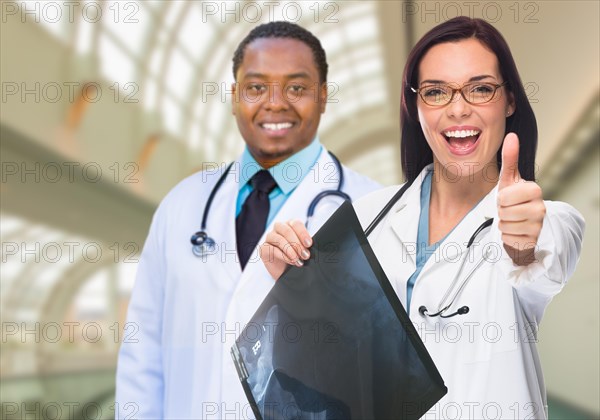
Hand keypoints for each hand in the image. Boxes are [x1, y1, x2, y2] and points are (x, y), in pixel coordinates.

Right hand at [260, 220, 312, 279]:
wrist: (286, 272)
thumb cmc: (296, 257)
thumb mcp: (304, 249)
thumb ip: (306, 244)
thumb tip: (311, 245)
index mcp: (290, 225)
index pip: (295, 223)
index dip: (303, 233)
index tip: (309, 244)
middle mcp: (279, 228)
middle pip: (287, 231)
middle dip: (297, 244)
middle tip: (305, 255)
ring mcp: (270, 237)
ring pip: (279, 240)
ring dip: (290, 251)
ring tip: (298, 260)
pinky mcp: (263, 248)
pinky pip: (272, 249)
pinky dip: (283, 256)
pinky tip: (290, 261)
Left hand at [497, 133, 545, 264]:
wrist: (520, 224)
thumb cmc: (513, 199)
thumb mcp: (508, 179)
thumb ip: (510, 158)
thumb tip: (511, 135)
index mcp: (534, 190)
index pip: (504, 196)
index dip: (501, 198)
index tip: (508, 198)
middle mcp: (540, 208)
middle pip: (503, 211)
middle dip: (501, 211)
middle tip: (509, 210)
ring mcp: (538, 225)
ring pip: (505, 225)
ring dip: (503, 223)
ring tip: (512, 219)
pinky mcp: (532, 240)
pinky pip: (508, 238)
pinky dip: (507, 235)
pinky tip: (515, 231)